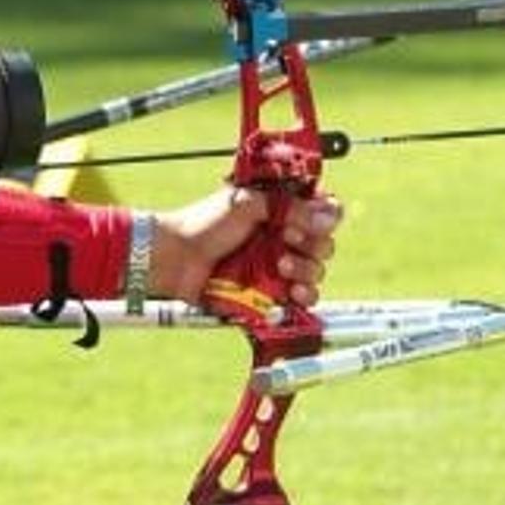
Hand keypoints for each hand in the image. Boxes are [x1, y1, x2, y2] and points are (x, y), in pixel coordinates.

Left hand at [148, 187, 341, 306]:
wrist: (175, 258)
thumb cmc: (203, 225)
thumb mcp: (246, 204)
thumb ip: (289, 206)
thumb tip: (330, 212)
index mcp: (278, 212)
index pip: (321, 213)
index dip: (324, 218)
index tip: (311, 220)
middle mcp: (281, 239)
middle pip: (324, 244)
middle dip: (314, 244)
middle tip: (289, 239)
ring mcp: (277, 269)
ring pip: (316, 272)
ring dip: (306, 270)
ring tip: (282, 266)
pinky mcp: (270, 294)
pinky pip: (302, 300)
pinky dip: (303, 296)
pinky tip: (292, 292)